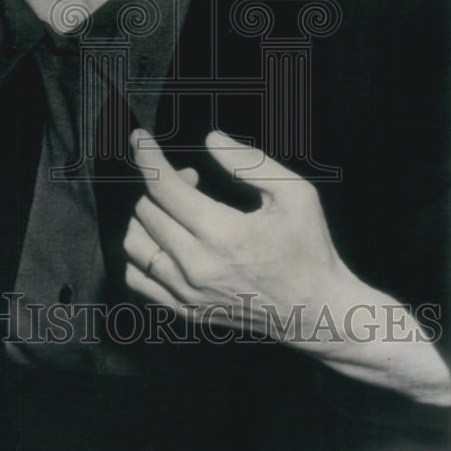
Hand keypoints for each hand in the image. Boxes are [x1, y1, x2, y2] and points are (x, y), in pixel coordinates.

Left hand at [124, 129, 357, 343]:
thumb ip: (250, 161)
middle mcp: (197, 266)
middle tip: (190, 179)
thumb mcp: (296, 195)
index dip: (147, 156)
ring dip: (147, 216)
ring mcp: (187, 294)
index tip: (140, 137)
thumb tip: (210, 139)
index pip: (163, 188)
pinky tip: (167, 240)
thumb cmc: (308, 249)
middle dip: (161, 183)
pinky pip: (137, 277)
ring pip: (134, 244)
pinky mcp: (184, 311)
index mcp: (223, 235)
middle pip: (146, 211)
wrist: (315, 312)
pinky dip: (142, 252)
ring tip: (177, 210)